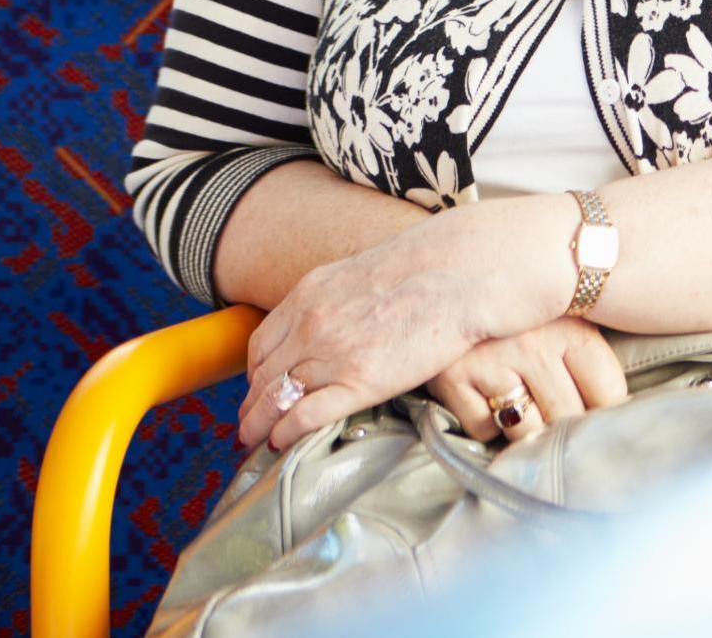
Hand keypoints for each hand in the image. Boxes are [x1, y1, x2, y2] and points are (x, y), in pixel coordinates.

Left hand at [238, 196, 575, 449]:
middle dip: (251, 404)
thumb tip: (336, 322)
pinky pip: (305, 416)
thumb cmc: (429, 269)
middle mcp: (311, 325)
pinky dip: (285, 433)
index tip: (258, 388)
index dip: (255, 374)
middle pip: (263, 376)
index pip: (261, 344)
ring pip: (276, 400)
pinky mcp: (360, 382)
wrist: (462, 272)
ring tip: (257, 440)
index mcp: (309, 295)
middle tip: (249, 424)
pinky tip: (280, 443)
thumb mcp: (365, 274)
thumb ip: (338, 300)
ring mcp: (333, 354)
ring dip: (260, 424)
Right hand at [424, 316, 628, 441]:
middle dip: (560, 418)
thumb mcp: (561, 310)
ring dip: (522, 422)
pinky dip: (484, 420)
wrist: (445, 274)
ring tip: (516, 393)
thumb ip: (588, 352)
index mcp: (572, 327)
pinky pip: (482, 428)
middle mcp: (534, 346)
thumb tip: (616, 406)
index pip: (608, 392)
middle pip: (567, 417)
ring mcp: (492, 363)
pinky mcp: (452, 379)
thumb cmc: (518, 301)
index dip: (601, 406)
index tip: (592, 404)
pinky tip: (483, 390)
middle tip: (548, 399)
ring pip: (525, 430)